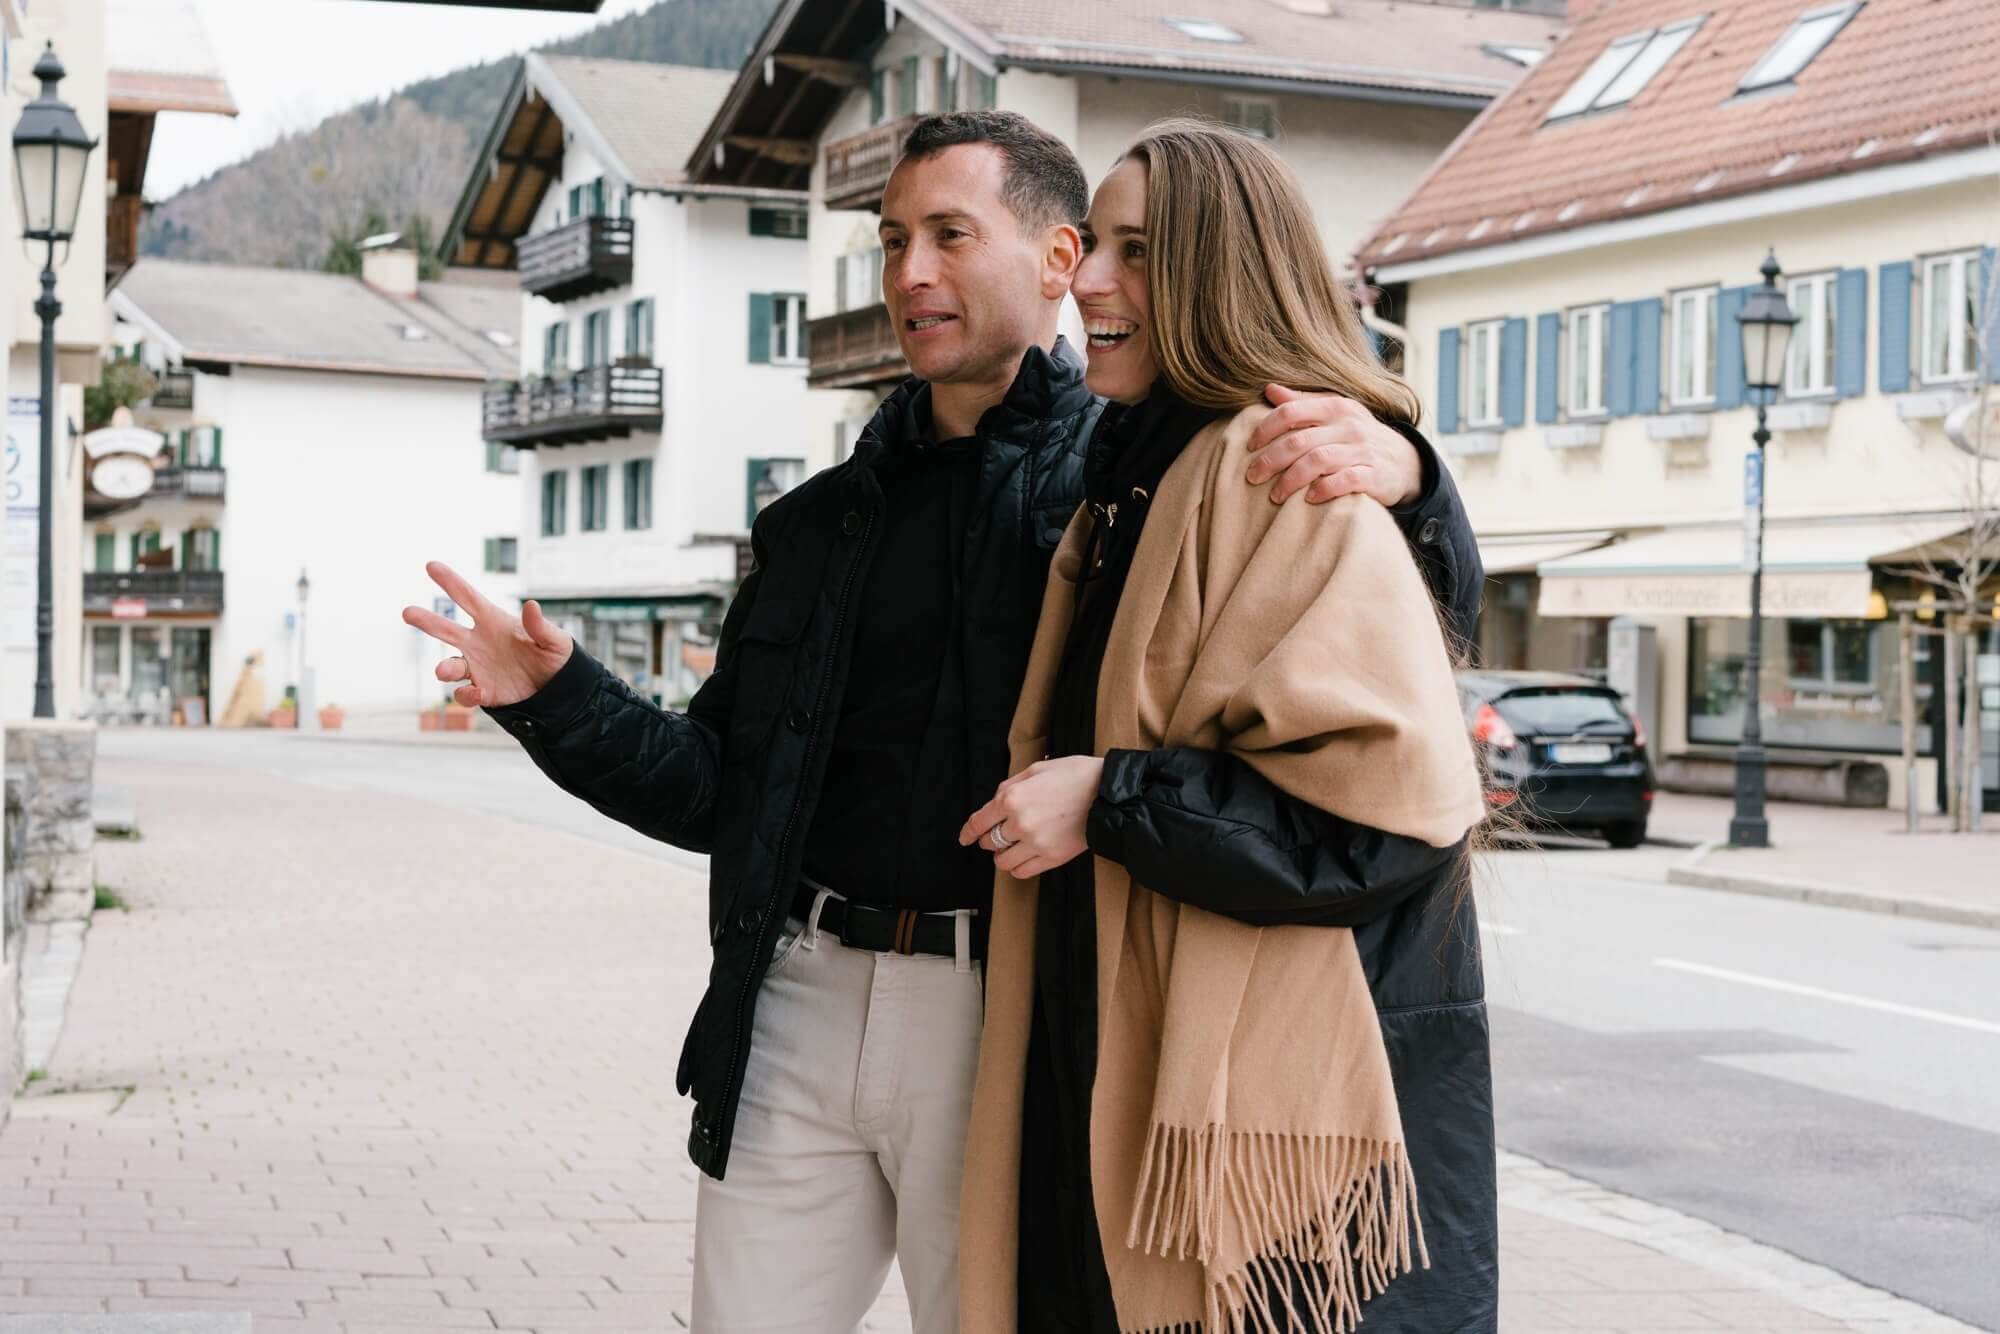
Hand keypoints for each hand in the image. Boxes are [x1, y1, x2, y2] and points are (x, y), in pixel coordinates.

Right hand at [401, 561, 573, 708]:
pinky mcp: (482, 691)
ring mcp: (478, 666)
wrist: (559, 690)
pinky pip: (465, 693)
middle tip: (407, 612)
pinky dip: (466, 694)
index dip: (451, 582)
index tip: (431, 566)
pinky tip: (477, 693)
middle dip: (426, 621)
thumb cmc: (556, 658)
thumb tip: (531, 605)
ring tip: (443, 670)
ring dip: (444, 668)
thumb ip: (540, 626)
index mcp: (494, 622)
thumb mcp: (555, 640)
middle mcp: (479, 642)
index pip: (468, 598)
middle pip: (446, 629)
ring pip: (450, 665)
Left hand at [958, 756, 1103, 879]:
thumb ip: (1011, 785)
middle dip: (989, 839)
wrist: (1108, 794)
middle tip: (998, 836)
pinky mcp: (1051, 858)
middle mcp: (1019, 823)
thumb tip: (996, 802)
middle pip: (990, 842)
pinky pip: (1022, 872)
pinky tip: (1022, 858)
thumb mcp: (1037, 769)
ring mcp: (1035, 843)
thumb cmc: (1076, 776)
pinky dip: (1017, 868)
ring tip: (1011, 849)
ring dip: (1002, 856)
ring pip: (1003, 861)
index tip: (965, 837)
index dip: (968, 832)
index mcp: (1012, 798)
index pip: (979, 822)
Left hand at [1246, 384, 1423, 506]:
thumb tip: (1269, 389)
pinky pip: (1345, 481)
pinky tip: (1309, 499)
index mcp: (1335, 407)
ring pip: (1318, 461)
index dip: (1265, 428)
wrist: (1405, 462)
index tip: (1249, 447)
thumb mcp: (1335, 414)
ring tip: (1275, 495)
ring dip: (1291, 480)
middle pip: (1299, 440)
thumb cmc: (1359, 437)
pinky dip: (1324, 489)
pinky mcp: (1375, 475)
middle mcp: (1349, 426)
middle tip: (1252, 476)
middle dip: (1270, 460)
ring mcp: (1363, 450)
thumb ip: (1303, 403)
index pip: (1292, 411)